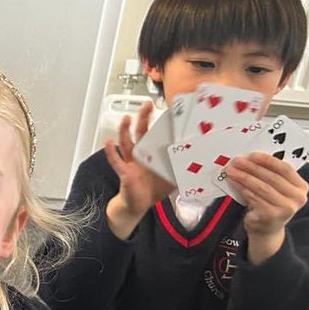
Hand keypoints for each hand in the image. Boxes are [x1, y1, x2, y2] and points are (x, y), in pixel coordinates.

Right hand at [104, 101, 175, 238]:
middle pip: (140, 133)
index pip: (155, 135)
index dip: (159, 123)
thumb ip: (182, 169)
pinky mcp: (124, 173)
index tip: (165, 110)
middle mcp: (140, 155)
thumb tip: (200, 163)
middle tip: (147, 104)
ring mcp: (131, 163)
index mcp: (151, 155)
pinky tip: (108, 142)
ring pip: (127, 143)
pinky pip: (116, 161)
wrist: (138, 205)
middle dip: (143, 118)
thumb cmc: (153, 190)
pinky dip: (111, 151)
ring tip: (126, 118)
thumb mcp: (172, 177)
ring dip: (125, 130)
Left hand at [223, 151, 307, 263]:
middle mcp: (297, 198)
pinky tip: (233, 182)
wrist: (267, 229)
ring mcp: (285, 208)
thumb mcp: (276, 188)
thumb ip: (270, 174)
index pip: (285, 169)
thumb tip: (249, 158)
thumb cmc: (270, 204)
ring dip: (244, 177)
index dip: (268, 160)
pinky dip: (242, 188)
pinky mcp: (271, 216)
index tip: (252, 154)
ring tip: (231, 170)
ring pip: (261, 187)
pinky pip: (253, 197)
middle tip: (237, 161)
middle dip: (252, 167)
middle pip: (272, 177)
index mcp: (301, 187)